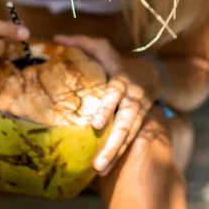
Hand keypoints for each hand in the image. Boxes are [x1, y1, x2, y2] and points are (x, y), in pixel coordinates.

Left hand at [54, 34, 163, 175]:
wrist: (153, 74)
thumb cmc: (118, 60)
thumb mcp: (102, 47)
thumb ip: (80, 43)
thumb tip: (55, 38)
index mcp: (122, 80)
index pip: (114, 93)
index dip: (107, 107)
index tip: (96, 123)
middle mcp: (132, 99)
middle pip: (125, 123)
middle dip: (113, 142)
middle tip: (98, 161)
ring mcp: (138, 114)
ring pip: (128, 136)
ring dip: (115, 154)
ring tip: (99, 170)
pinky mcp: (140, 125)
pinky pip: (129, 142)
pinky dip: (118, 155)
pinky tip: (104, 170)